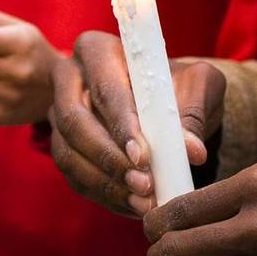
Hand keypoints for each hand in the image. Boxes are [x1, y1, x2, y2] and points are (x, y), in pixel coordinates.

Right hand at [50, 31, 224, 217]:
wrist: (168, 104)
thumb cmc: (181, 87)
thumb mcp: (198, 87)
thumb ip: (193, 114)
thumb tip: (191, 151)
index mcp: (97, 50)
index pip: (104, 88)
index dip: (121, 124)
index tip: (144, 156)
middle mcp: (68, 78)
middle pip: (73, 120)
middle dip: (109, 158)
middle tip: (144, 185)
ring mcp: (58, 114)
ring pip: (66, 152)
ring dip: (104, 183)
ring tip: (143, 202)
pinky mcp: (62, 145)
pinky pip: (72, 175)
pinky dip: (103, 195)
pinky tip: (132, 206)